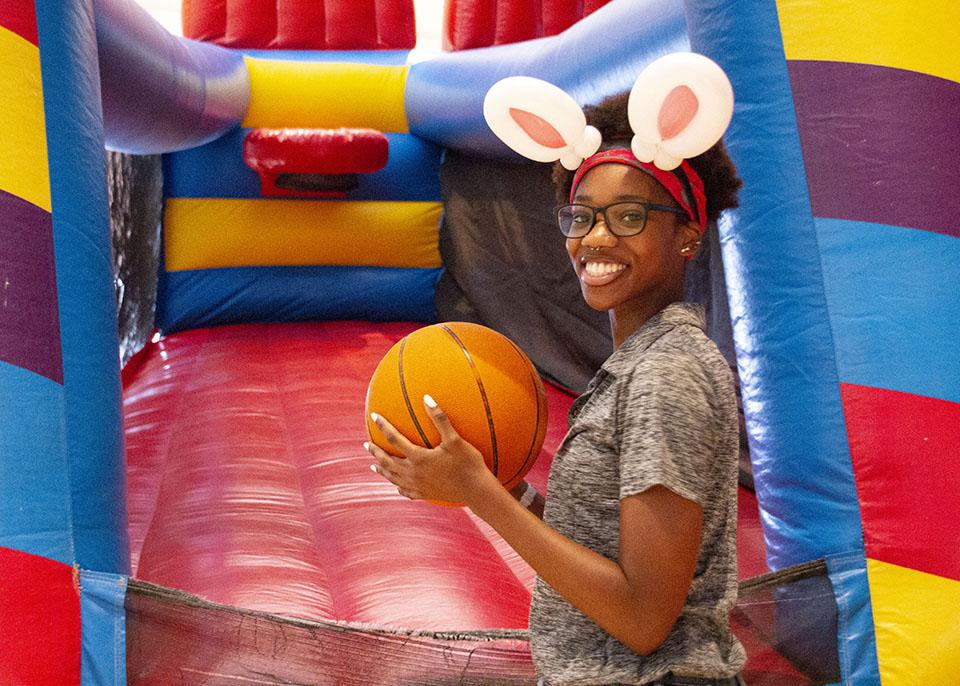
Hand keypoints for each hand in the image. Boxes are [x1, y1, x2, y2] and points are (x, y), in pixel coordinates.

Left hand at [365, 395, 496, 504]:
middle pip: (387, 461)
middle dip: (375, 452)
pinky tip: (396, 486)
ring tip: (373, 466)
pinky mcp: (424, 495)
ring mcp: (417, 486)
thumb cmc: (468, 463)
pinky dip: (397, 486)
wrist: (477, 491)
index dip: (383, 426)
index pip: (394, 439)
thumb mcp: (455, 439)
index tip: (374, 416)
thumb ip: (440, 419)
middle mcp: (413, 473)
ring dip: (381, 470)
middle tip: (366, 445)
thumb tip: (427, 398)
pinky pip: (405, 491)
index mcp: (419, 458)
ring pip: (393, 478)